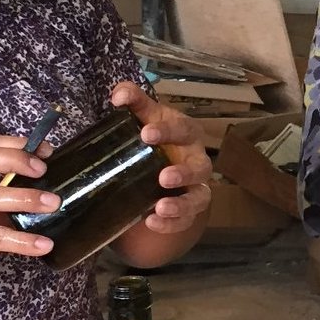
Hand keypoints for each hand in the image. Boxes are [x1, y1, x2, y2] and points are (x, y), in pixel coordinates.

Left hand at [110, 81, 211, 232]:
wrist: (158, 164)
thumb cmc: (154, 136)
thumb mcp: (146, 116)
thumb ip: (133, 101)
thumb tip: (118, 95)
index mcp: (188, 134)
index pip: (183, 130)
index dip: (168, 132)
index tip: (146, 134)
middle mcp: (197, 160)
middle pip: (201, 168)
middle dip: (184, 174)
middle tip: (163, 177)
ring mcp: (195, 187)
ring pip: (199, 198)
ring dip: (181, 204)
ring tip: (160, 207)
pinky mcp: (188, 210)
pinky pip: (186, 220)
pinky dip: (171, 224)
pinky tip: (152, 222)